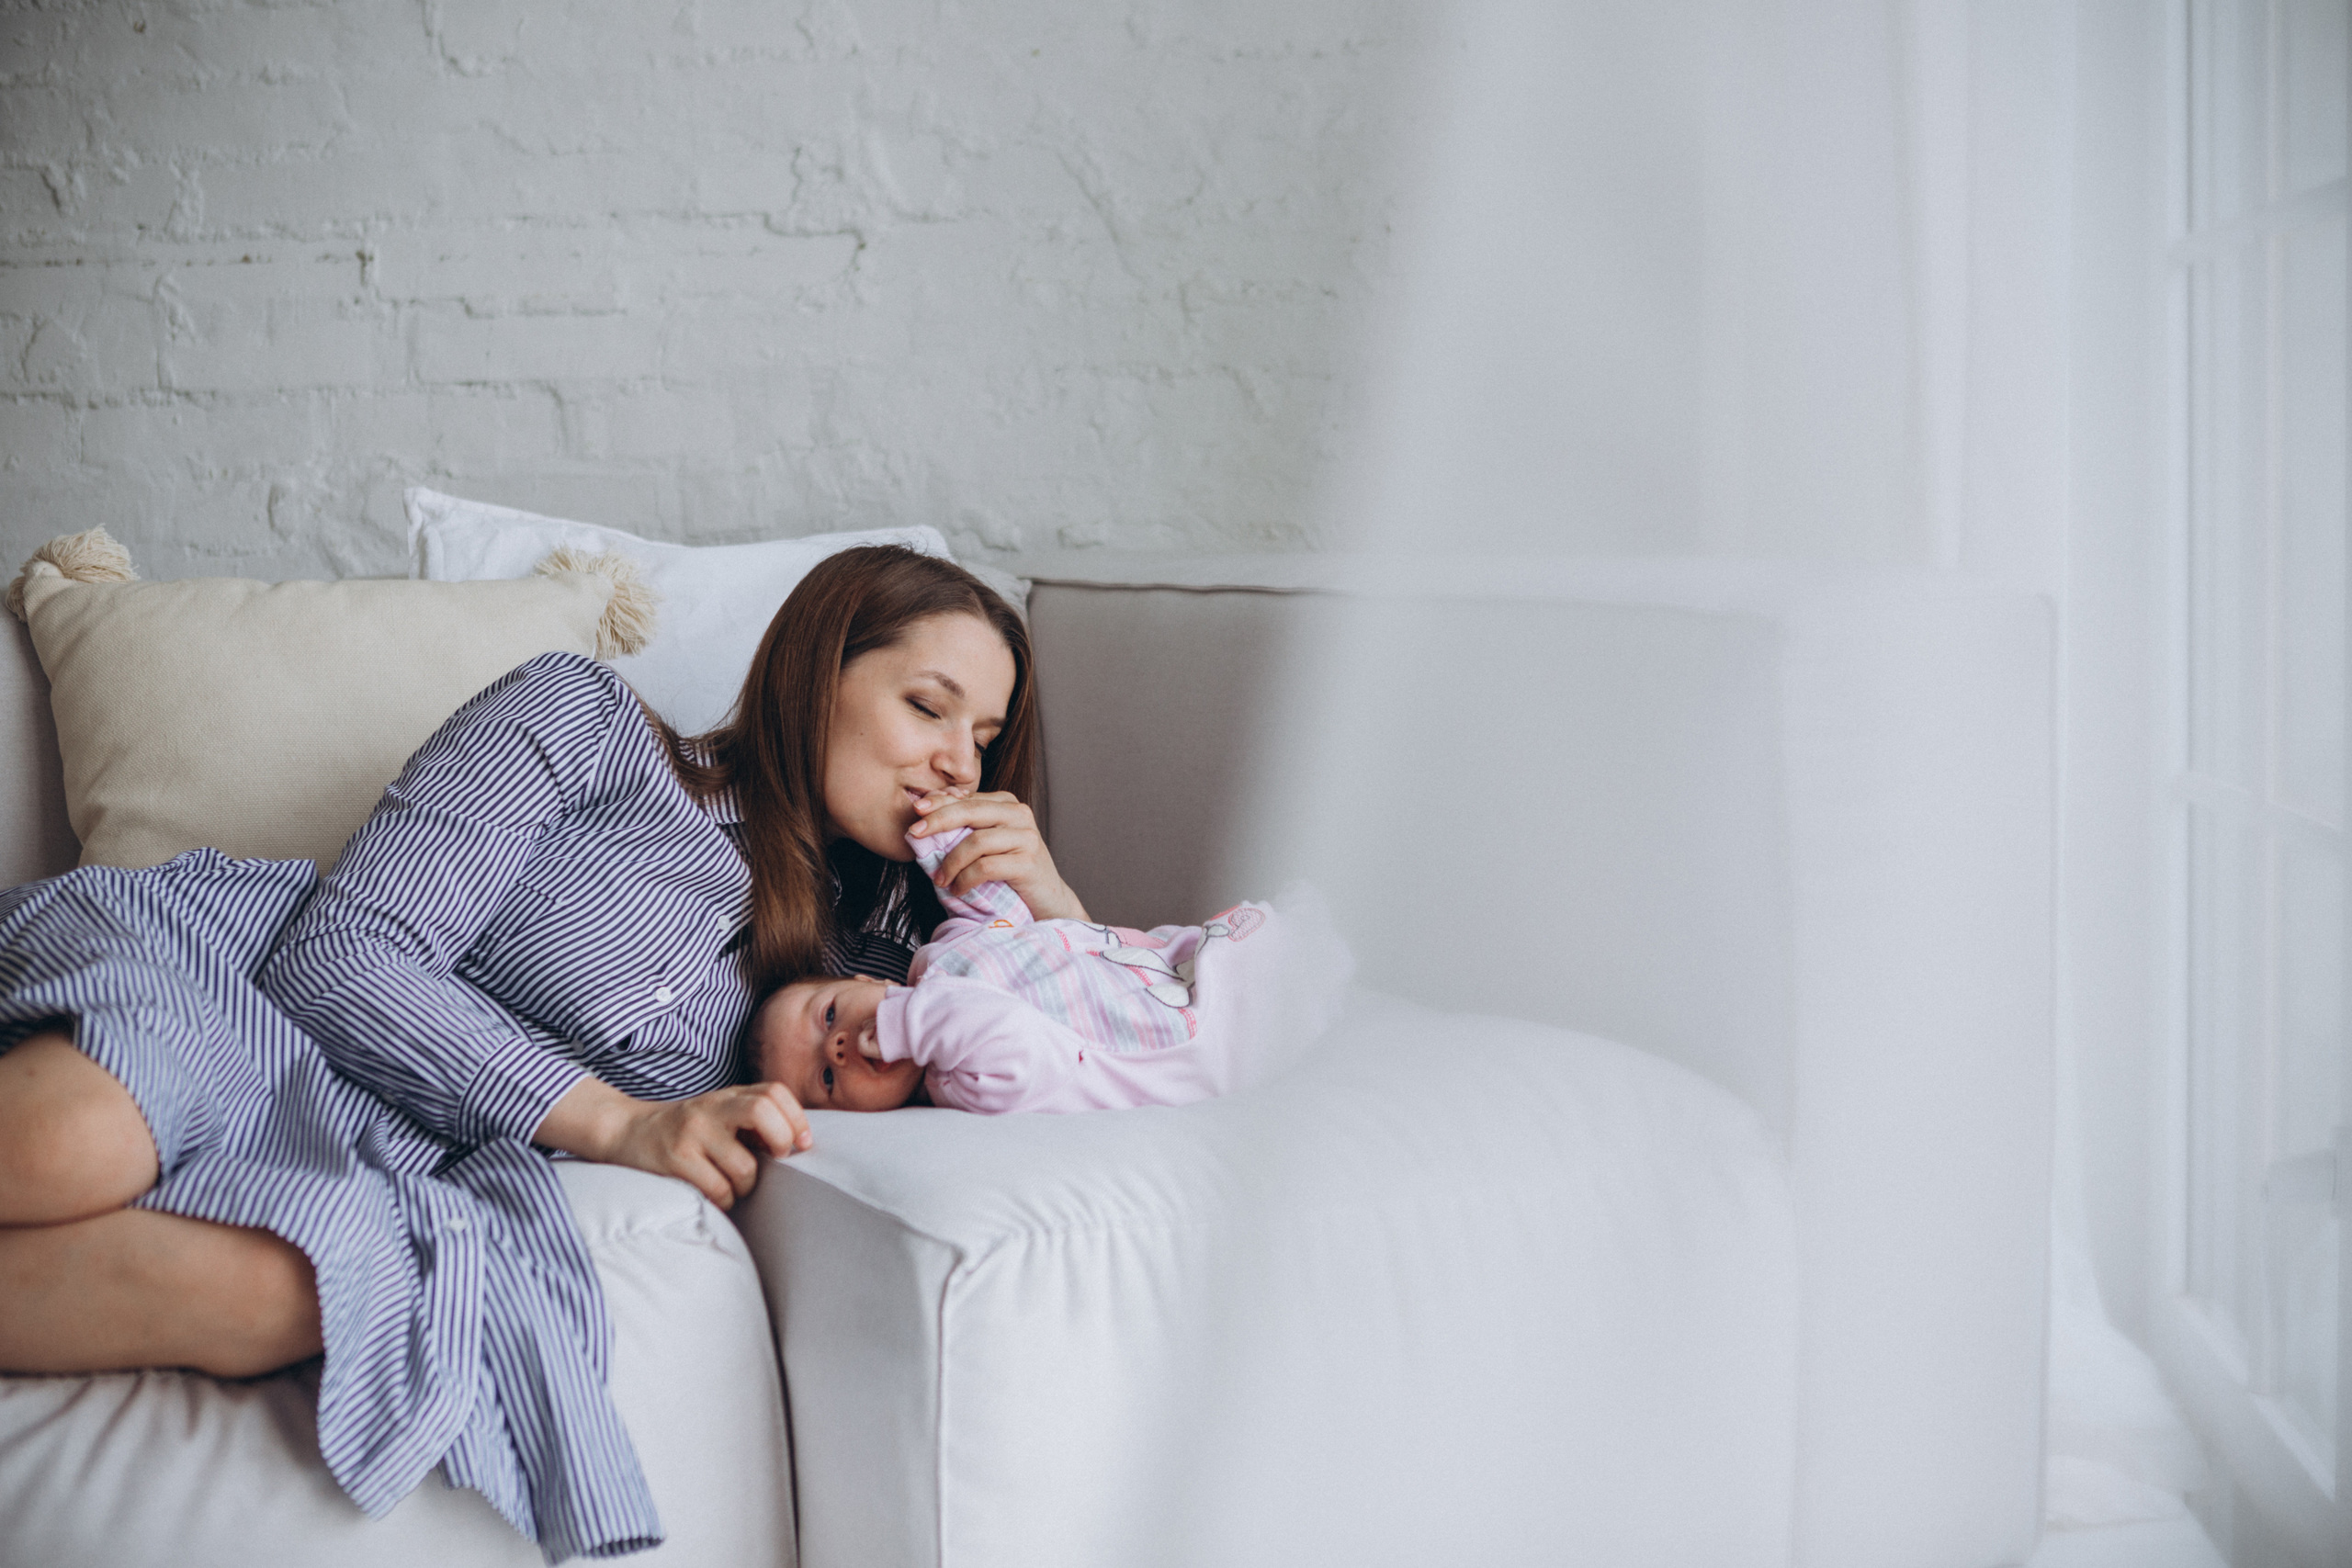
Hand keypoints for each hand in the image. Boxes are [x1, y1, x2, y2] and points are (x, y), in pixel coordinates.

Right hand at [536, 1076, 812, 1210]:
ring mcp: (692, 1133)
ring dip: (747, 1185)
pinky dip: (726, 1200)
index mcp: (728, 1096)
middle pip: (764, 1111)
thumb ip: (754, 1118)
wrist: (625, 1132)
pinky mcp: (675, 1160)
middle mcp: (711, 1109)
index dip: (796, 1118)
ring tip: (735, 1185)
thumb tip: (801, 1142)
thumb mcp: (719, 1113)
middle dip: (782, 1140)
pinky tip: (716, 1195)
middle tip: (777, 1159)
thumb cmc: (686, 1131)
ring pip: (744, 1166)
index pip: (774, 1092)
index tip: (801, 1143)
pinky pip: (718, 1189)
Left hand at [909, 789, 1089, 920]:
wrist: (1048, 900)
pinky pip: (986, 867)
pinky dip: (966, 879)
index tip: (916, 810)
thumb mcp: (986, 844)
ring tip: (940, 879)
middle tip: (915, 834)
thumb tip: (927, 807)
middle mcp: (1019, 814)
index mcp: (1008, 804)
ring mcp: (1026, 838)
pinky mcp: (1028, 863)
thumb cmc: (1010, 871)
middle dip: (938, 821)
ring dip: (951, 862)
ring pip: (976, 841)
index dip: (940, 802)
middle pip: (971, 811)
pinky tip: (958, 889)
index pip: (968, 798)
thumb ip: (964, 825)